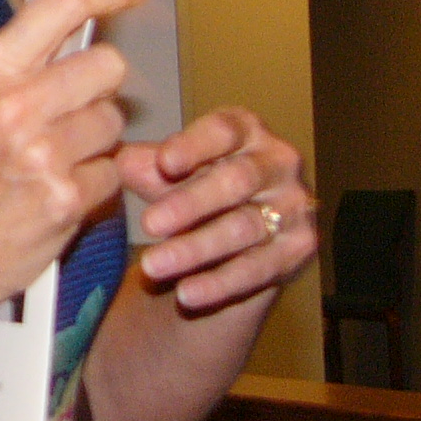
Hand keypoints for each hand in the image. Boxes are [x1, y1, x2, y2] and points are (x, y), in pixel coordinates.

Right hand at [0, 0, 145, 315]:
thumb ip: (28, 41)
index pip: (63, 6)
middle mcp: (13, 104)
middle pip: (107, 66)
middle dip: (97, 90)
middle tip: (66, 114)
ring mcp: (40, 152)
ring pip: (114, 123)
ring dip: (95, 142)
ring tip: (52, 159)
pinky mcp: (65, 197)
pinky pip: (112, 173)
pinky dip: (93, 184)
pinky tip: (56, 192)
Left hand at [118, 108, 317, 311]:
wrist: (232, 232)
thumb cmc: (194, 183)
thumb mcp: (169, 169)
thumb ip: (146, 164)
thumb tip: (120, 163)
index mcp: (245, 128)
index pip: (222, 130)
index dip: (194, 145)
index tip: (164, 161)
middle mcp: (278, 161)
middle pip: (236, 180)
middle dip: (189, 203)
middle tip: (147, 223)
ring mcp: (295, 204)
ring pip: (243, 228)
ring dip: (195, 249)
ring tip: (153, 265)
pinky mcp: (300, 247)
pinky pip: (258, 269)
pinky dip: (220, 283)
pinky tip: (186, 293)